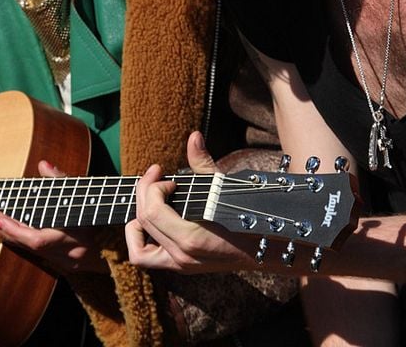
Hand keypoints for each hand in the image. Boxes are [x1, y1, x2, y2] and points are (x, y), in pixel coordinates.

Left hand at [0, 160, 109, 273]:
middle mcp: (67, 253)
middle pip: (27, 245)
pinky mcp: (66, 265)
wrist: (126, 245)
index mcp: (72, 236)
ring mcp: (66, 262)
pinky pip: (37, 253)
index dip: (13, 228)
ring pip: (29, 250)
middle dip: (4, 230)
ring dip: (9, 236)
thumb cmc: (106, 215)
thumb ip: (63, 181)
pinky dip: (21, 242)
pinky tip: (7, 235)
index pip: (35, 238)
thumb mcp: (86, 195)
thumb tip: (44, 166)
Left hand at [124, 131, 253, 272]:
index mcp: (190, 237)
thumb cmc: (248, 216)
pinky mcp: (180, 267)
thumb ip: (203, 163)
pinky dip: (140, 242)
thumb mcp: (224, 187)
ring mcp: (180, 265)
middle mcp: (181, 255)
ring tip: (150, 204)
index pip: (151, 211)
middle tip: (156, 178)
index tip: (166, 177)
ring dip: (137, 222)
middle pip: (143, 221)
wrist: (267, 248)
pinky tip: (151, 223)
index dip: (152, 187)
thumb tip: (193, 137)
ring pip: (138, 248)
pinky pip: (146, 259)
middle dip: (144, 193)